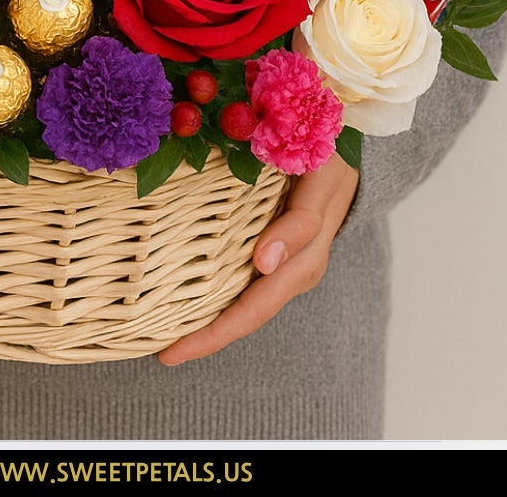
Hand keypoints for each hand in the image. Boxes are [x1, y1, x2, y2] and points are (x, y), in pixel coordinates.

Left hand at [157, 155, 358, 365]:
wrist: (344, 152)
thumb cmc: (329, 161)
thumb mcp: (321, 182)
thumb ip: (300, 223)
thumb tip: (264, 263)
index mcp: (306, 259)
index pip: (255, 307)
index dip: (217, 332)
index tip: (178, 347)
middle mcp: (294, 271)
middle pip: (248, 315)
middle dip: (206, 338)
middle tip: (163, 354)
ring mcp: (286, 265)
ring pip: (246, 305)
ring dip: (209, 323)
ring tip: (167, 335)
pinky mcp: (277, 253)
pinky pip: (246, 284)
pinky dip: (218, 299)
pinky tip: (188, 300)